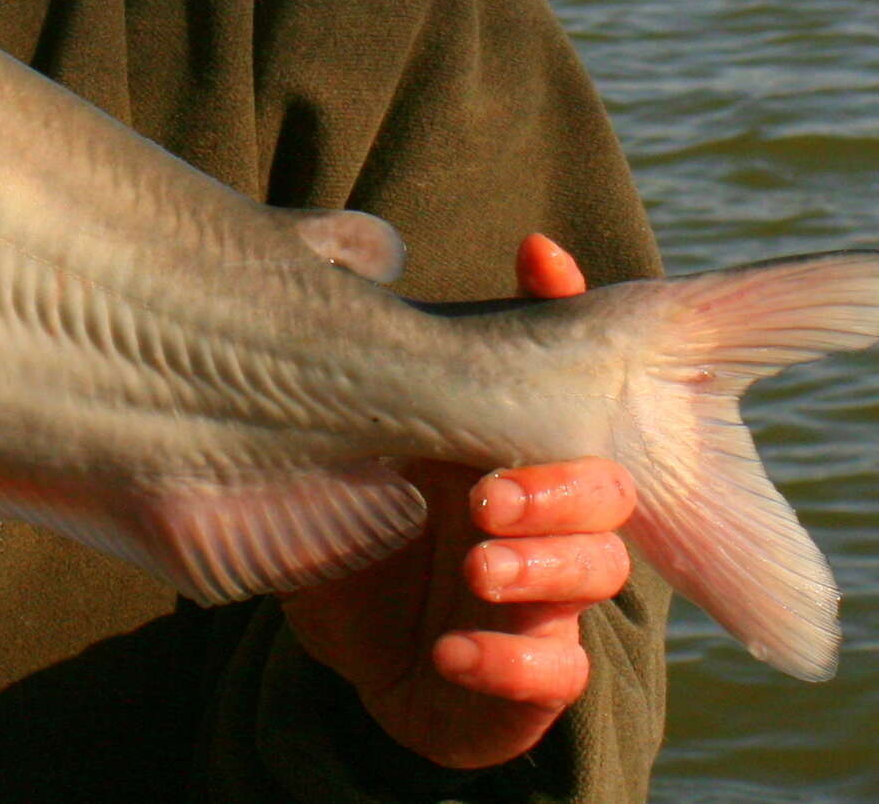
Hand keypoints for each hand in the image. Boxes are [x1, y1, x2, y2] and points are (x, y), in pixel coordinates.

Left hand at [278, 234, 635, 769]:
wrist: (354, 659)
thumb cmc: (359, 536)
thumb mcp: (336, 454)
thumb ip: (345, 382)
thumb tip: (346, 262)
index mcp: (505, 452)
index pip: (561, 381)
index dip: (564, 316)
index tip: (536, 261)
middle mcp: (541, 521)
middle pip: (606, 487)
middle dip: (559, 484)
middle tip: (488, 493)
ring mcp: (544, 601)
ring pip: (599, 574)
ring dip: (543, 567)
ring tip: (480, 564)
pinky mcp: (528, 681)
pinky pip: (555, 675)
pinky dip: (510, 662)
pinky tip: (452, 649)